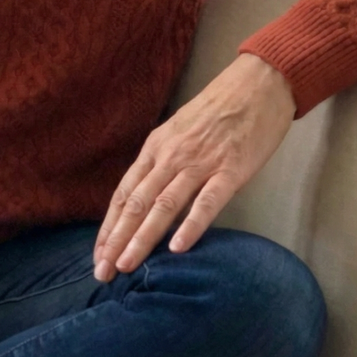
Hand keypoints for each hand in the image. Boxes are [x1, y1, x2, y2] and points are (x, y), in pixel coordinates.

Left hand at [93, 54, 294, 278]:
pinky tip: (177, 248)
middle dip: (117, 239)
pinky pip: (206, 202)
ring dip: (143, 237)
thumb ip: (163, 162)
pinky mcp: (230, 170)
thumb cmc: (218, 110)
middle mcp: (171, 156)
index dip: (110, 226)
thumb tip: (146, 197)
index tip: (99, 254)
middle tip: (103, 271)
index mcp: (156, 147)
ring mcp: (200, 163)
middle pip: (137, 202)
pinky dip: (190, 225)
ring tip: (128, 265)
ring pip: (164, 205)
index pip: (125, 193)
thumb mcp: (179, 132)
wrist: (257, 84)